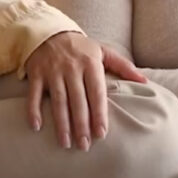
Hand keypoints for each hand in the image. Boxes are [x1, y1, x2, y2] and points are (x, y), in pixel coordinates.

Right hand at [24, 31, 147, 149]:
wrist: (49, 32)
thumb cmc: (81, 47)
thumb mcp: (104, 51)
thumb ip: (124, 66)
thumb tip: (145, 81)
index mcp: (91, 64)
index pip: (97, 93)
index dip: (99, 114)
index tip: (101, 133)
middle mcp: (72, 68)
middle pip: (78, 101)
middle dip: (81, 125)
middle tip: (84, 146)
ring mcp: (53, 72)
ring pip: (58, 101)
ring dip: (61, 124)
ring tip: (65, 143)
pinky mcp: (36, 74)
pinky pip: (33, 95)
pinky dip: (33, 110)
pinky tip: (36, 127)